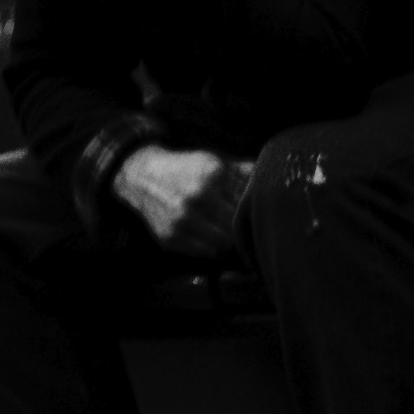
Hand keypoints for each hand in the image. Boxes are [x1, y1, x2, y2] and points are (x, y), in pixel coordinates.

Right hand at [111, 144, 253, 257]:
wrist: (143, 177)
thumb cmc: (186, 169)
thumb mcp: (215, 161)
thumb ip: (244, 171)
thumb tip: (271, 179)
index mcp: (213, 174)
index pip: (248, 200)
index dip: (252, 205)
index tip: (252, 207)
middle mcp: (197, 198)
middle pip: (238, 224)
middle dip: (241, 223)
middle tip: (240, 221)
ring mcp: (182, 221)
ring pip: (224, 242)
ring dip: (228, 237)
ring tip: (225, 228)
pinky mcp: (170, 238)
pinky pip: (205, 253)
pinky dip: (211, 246)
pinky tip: (209, 234)